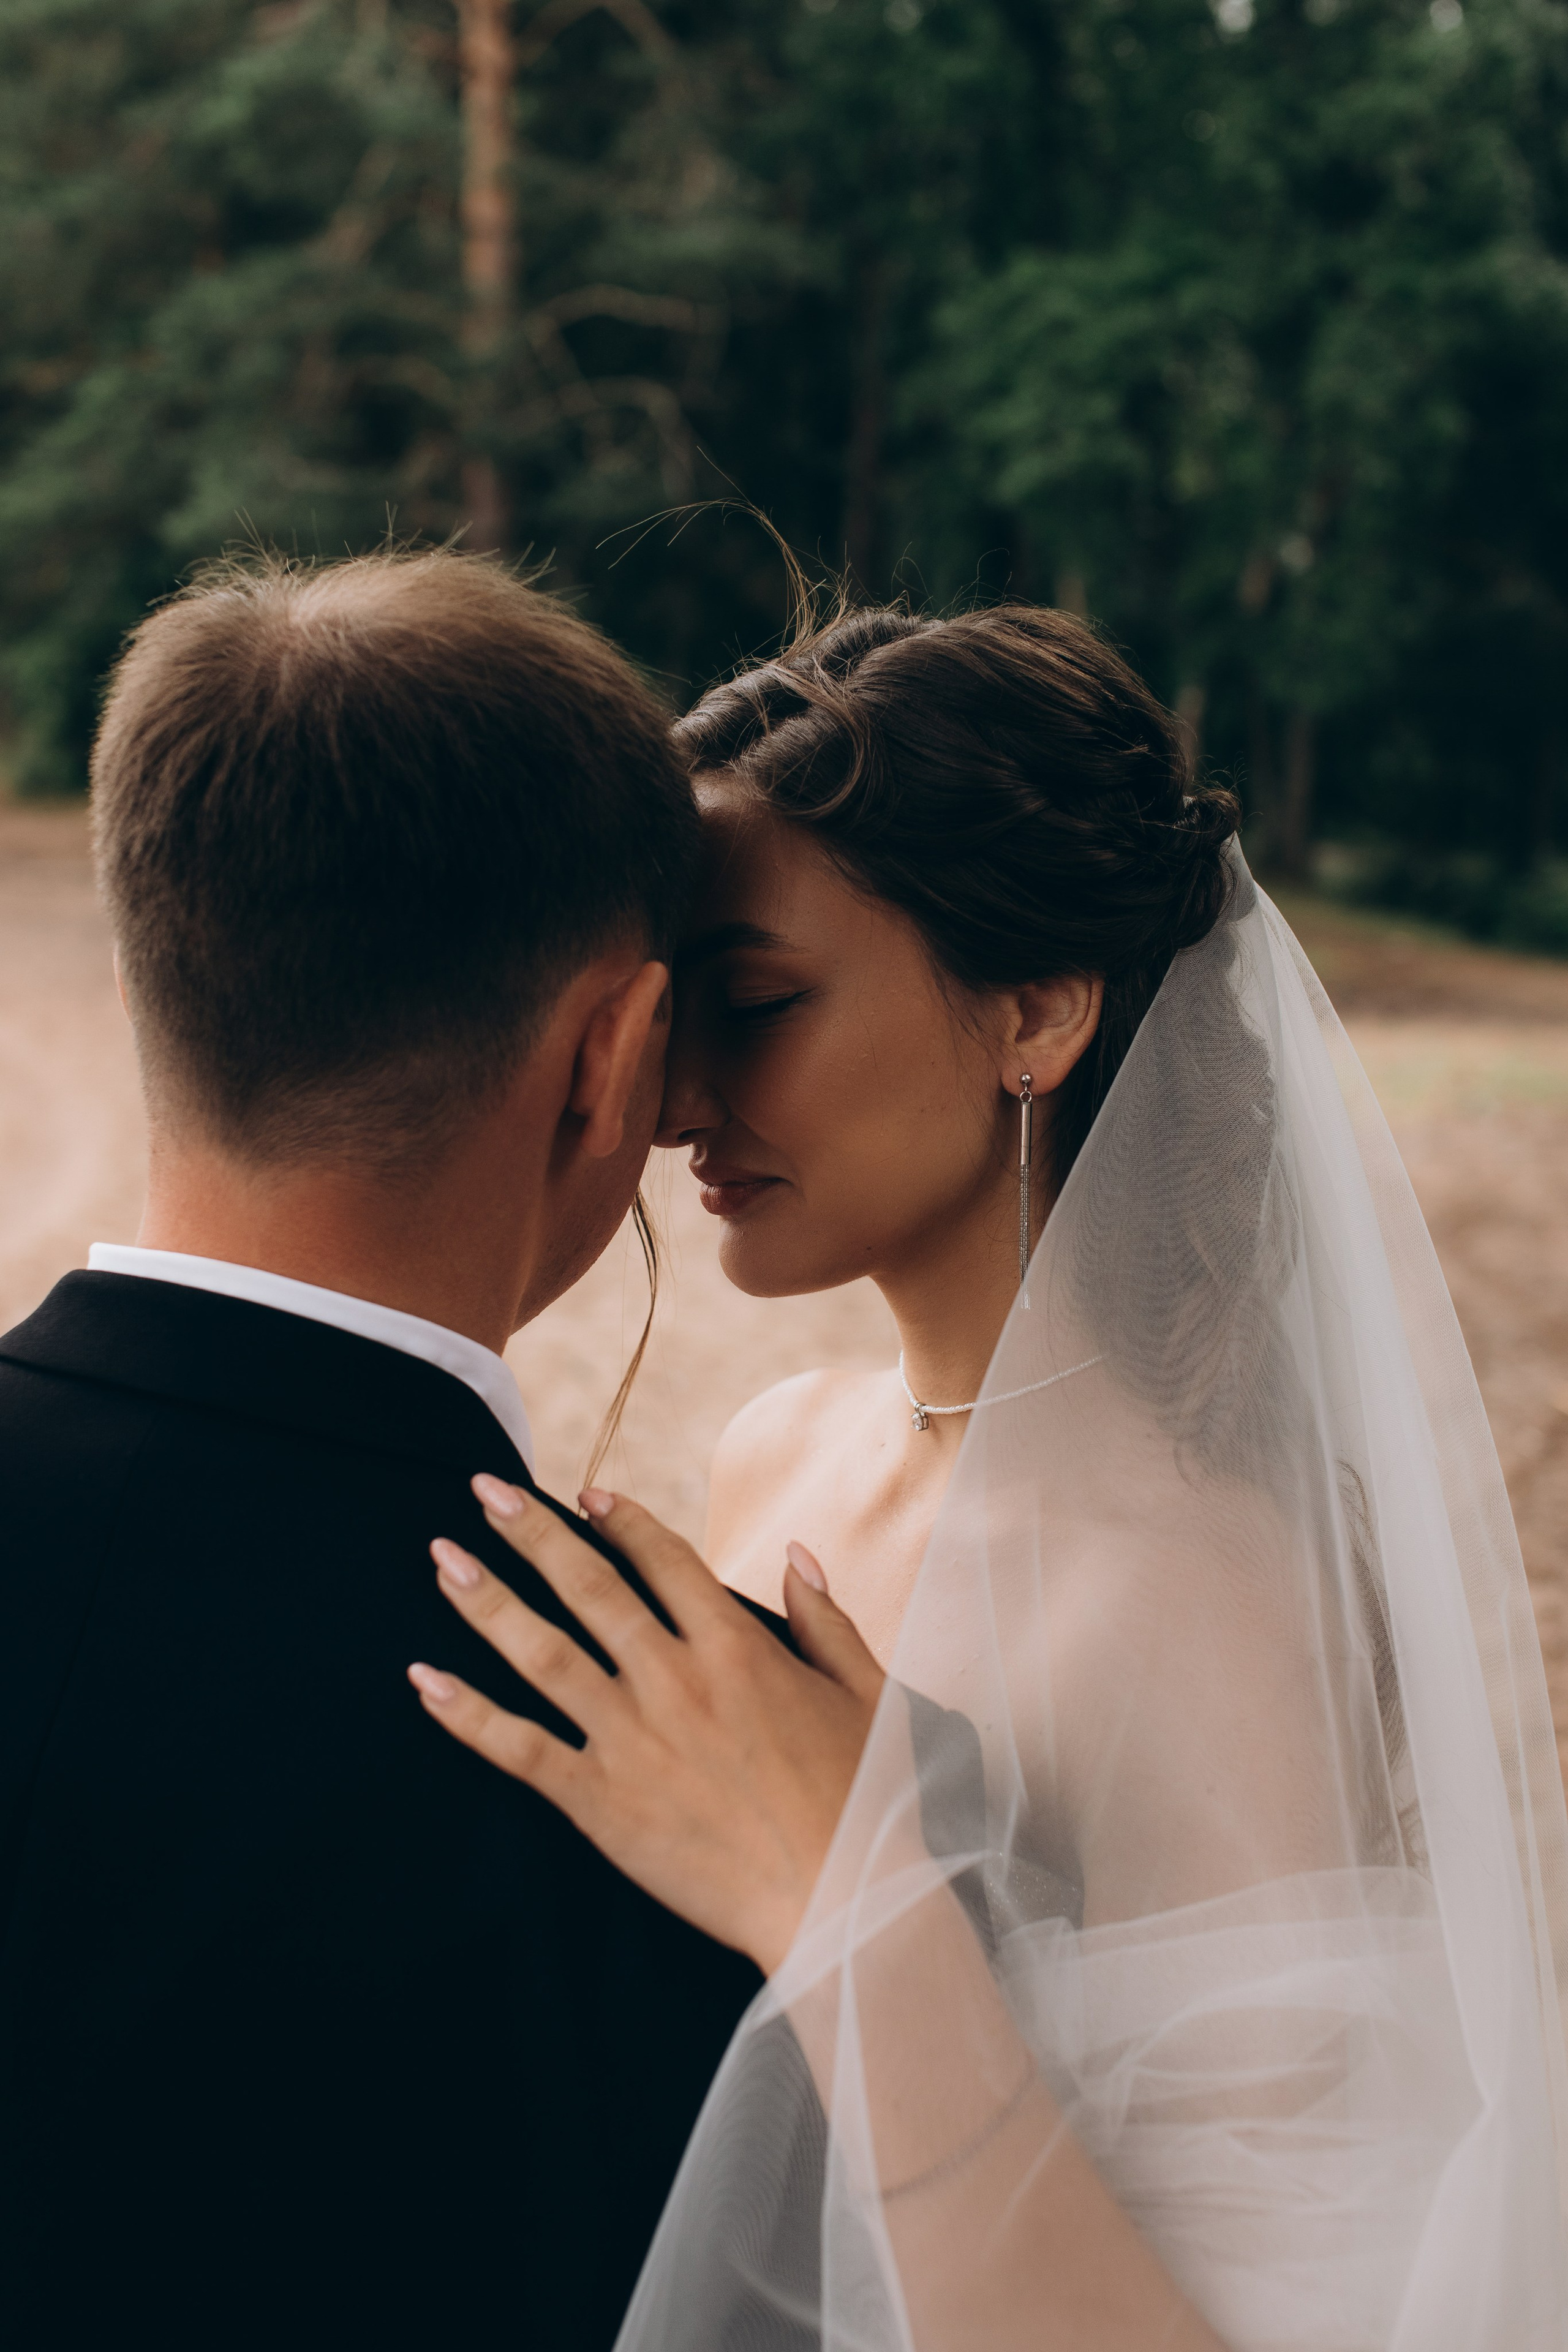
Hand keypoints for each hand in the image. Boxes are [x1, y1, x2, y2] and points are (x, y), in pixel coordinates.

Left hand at [407, 1480, 884, 1973]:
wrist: (841, 1901)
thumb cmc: (865, 1800)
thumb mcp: (867, 1693)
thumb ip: (826, 1620)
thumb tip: (795, 1554)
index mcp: (737, 1648)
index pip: (664, 1561)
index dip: (621, 1520)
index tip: (584, 1493)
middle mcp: (675, 1680)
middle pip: (588, 1588)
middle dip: (531, 1532)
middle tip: (484, 1488)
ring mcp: (633, 1739)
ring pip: (543, 1654)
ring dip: (487, 1602)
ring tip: (443, 1561)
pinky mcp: (602, 1803)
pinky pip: (522, 1750)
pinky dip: (469, 1715)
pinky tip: (425, 1682)